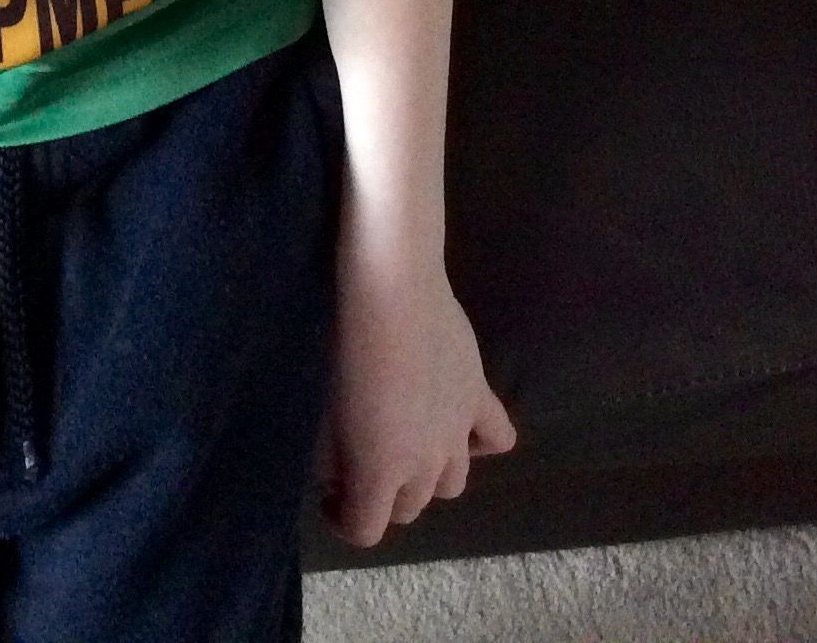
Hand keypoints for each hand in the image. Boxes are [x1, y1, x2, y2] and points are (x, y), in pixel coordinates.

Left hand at [311, 244, 516, 548]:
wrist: (391, 285)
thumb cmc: (342, 342)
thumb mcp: (320, 406)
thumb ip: (331, 453)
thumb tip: (337, 473)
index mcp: (379, 471)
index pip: (366, 530)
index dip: (343, 519)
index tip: (330, 492)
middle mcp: (425, 464)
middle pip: (409, 507)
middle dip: (381, 494)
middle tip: (357, 457)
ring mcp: (459, 431)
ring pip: (451, 484)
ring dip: (425, 476)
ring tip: (402, 442)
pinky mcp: (479, 396)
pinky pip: (496, 439)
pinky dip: (479, 442)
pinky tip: (455, 423)